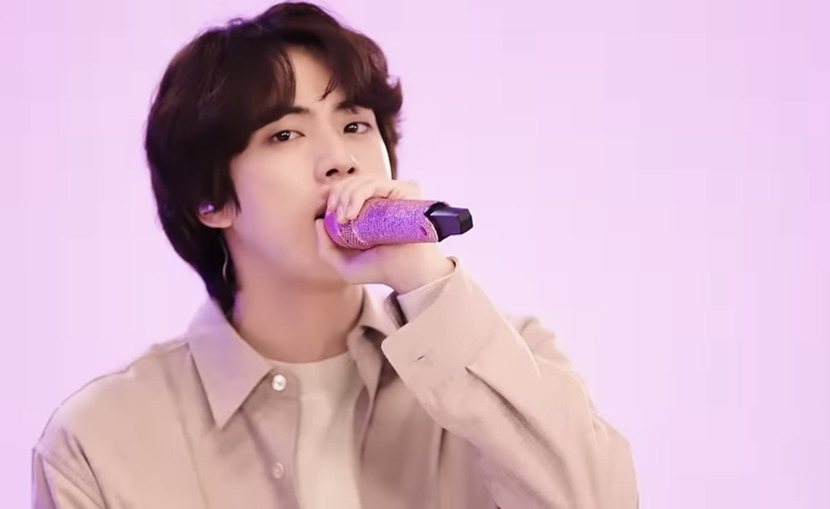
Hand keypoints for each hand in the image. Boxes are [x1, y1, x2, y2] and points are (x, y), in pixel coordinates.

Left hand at [314, 176, 454, 292]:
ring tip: (344, 218)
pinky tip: (351, 214)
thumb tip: (318, 220)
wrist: (406, 274)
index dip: (332, 193)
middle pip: (352, 181)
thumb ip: (325, 247)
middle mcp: (383, 198)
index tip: (324, 208)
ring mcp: (394, 193)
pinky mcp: (405, 191)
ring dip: (345, 197)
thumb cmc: (380, 270)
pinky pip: (375, 183)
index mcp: (370, 208)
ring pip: (361, 180)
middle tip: (335, 217)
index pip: (348, 188)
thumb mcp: (343, 264)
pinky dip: (357, 195)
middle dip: (337, 195)